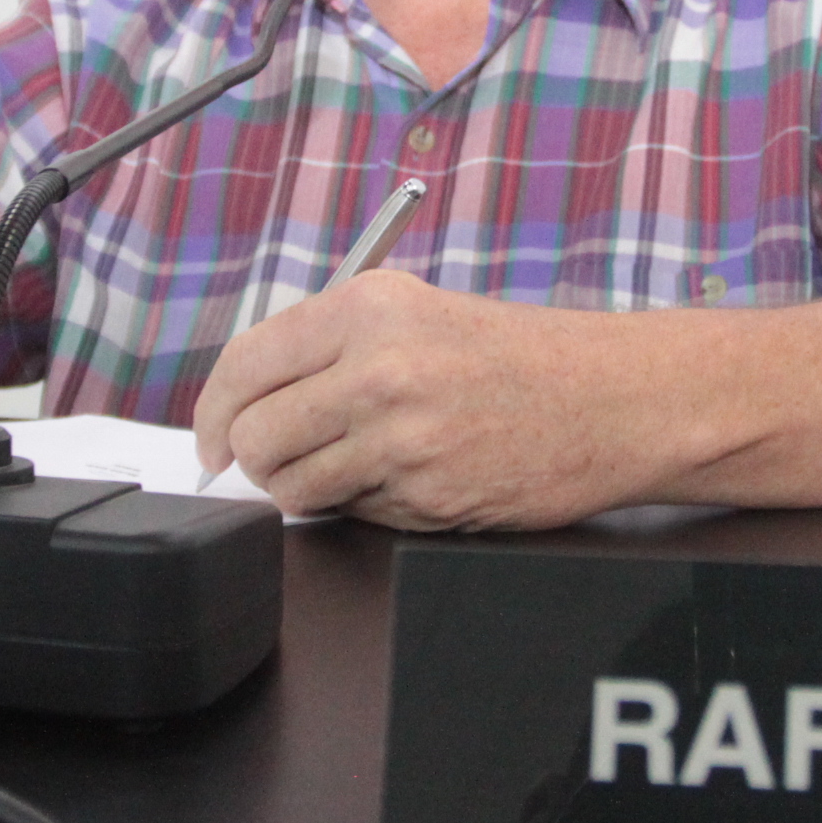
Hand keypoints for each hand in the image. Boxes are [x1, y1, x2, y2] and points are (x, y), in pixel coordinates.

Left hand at [192, 272, 667, 529]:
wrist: (611, 399)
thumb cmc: (517, 357)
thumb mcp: (415, 314)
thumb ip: (328, 348)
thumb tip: (245, 403)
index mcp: (367, 308)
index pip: (244, 366)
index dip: (212, 413)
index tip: (210, 440)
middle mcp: (377, 368)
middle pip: (254, 436)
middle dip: (258, 458)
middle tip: (285, 459)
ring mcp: (401, 438)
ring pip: (292, 486)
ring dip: (305, 489)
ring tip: (353, 466)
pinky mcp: (426, 496)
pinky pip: (352, 514)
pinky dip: (363, 507)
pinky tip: (407, 478)